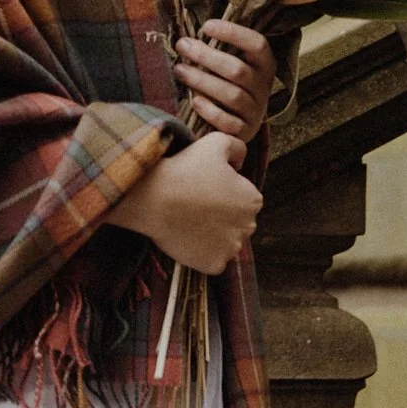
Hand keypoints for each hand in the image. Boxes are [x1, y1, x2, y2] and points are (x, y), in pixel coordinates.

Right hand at [107, 132, 261, 273]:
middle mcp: (248, 227)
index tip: (204, 188)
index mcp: (253, 200)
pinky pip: (211, 259)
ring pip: (225, 241)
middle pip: (236, 222)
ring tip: (189, 220)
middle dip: (221, 215)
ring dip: (212, 234)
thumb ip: (237, 146)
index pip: (243, 199)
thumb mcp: (216, 142)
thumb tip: (241, 160)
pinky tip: (187, 237)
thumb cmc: (184, 168)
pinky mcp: (214, 265)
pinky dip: (201, 252)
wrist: (153, 198)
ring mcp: (231, 249)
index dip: (223, 192)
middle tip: (195, 204)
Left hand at [174, 21, 276, 145]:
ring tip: (179, 70)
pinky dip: (211, 111)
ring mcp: (256, 111)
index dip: (233, 33)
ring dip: (202, 81)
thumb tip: (190, 34)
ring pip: (232, 95)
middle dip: (206, 56)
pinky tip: (194, 101)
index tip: (206, 26)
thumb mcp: (231, 64)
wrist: (238, 123)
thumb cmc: (228, 83)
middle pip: (238, 70)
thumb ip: (219, 49)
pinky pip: (229, 123)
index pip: (257, 44)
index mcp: (264, 64)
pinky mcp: (245, 132)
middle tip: (182, 46)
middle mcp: (263, 87)